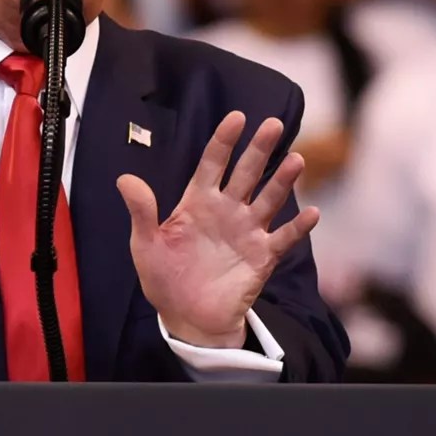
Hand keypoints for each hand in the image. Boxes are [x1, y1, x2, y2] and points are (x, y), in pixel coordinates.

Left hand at [120, 113, 319, 351]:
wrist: (186, 318)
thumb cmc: (165, 278)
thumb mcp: (145, 244)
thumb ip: (141, 211)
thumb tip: (124, 178)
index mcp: (198, 202)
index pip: (213, 164)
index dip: (223, 141)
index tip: (236, 118)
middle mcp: (227, 210)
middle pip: (247, 173)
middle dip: (259, 149)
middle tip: (274, 124)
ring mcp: (247, 232)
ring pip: (269, 199)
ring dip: (283, 181)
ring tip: (296, 160)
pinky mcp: (262, 256)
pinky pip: (283, 238)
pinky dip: (298, 227)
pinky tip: (311, 213)